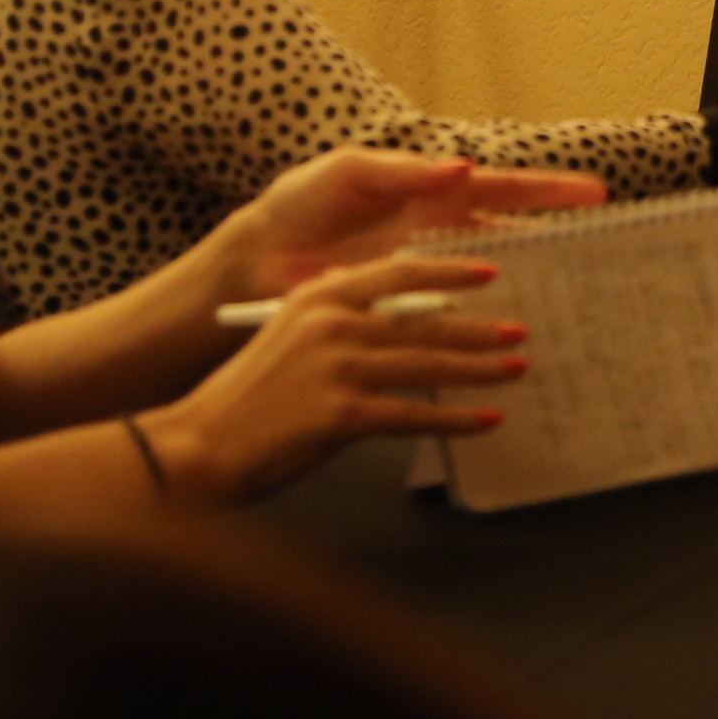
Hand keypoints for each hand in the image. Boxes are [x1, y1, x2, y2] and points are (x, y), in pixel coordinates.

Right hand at [136, 254, 529, 504]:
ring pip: (427, 365)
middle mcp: (330, 325)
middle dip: (478, 331)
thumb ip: (335, 326)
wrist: (198, 446)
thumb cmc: (245, 401)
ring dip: (479, 370)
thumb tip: (393, 324)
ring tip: (515, 371)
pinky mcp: (342, 414)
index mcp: (316, 299)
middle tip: (519, 333)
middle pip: (423, 323)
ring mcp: (337, 368)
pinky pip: (415, 414)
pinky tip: (486, 420)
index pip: (396, 273)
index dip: (447, 272)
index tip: (489, 273)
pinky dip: (456, 419)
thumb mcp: (286, 341)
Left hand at [228, 150, 606, 298]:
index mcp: (433, 193)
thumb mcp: (347, 173)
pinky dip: (485, 329)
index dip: (550, 193)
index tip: (594, 196)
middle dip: (559, 240)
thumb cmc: (300, 204)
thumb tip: (460, 167)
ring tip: (570, 303)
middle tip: (603, 253)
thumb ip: (401, 171)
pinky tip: (509, 345)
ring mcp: (429, 274)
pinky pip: (458, 320)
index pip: (504, 189)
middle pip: (515, 236)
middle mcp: (441, 234)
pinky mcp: (409, 311)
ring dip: (531, 290)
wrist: (256, 258)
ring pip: (496, 280)